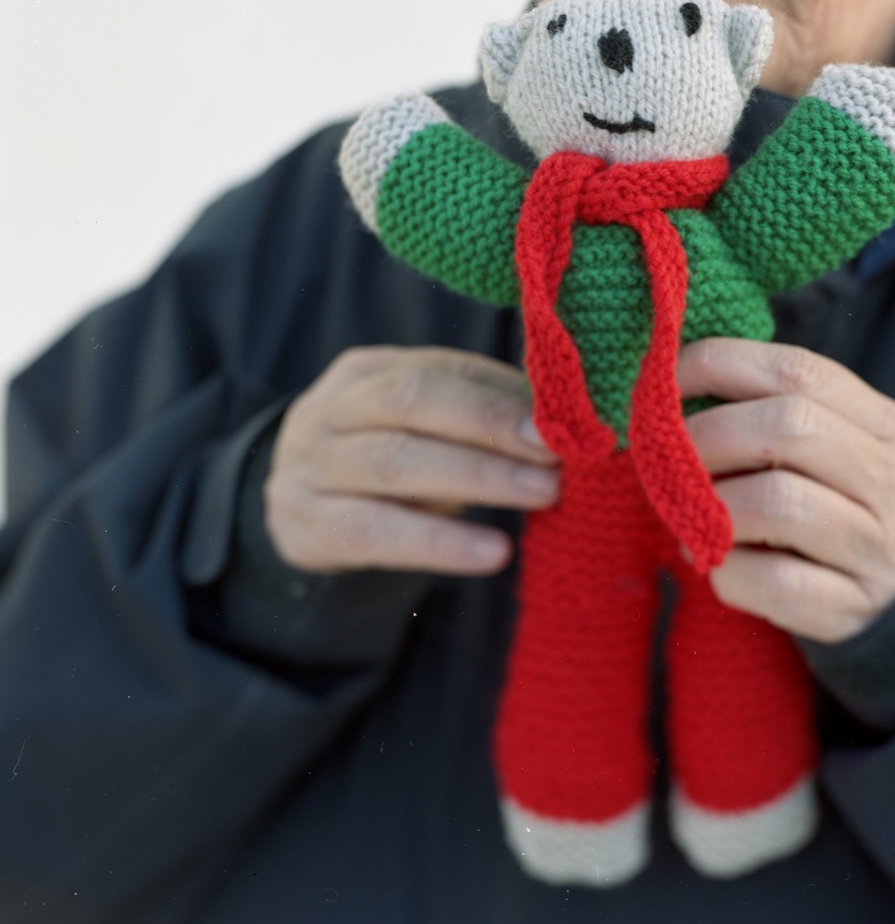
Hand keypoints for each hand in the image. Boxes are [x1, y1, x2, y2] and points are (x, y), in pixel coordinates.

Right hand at [265, 347, 559, 575]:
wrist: (299, 510)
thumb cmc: (388, 457)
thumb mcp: (424, 426)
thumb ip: (483, 408)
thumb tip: (567, 413)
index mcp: (368, 372)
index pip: (436, 371)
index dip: (497, 398)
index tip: (557, 424)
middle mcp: (330, 410)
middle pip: (411, 403)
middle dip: (490, 428)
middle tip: (555, 458)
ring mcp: (310, 467)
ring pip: (395, 464)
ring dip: (478, 479)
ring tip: (542, 495)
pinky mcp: (306, 527)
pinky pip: (377, 533)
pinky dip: (440, 544)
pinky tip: (493, 552)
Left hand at [677, 339, 894, 643]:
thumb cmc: (855, 504)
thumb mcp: (848, 446)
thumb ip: (784, 411)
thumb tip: (676, 388)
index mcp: (890, 427)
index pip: (800, 372)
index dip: (722, 364)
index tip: (668, 377)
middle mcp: (894, 483)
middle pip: (788, 428)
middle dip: (709, 433)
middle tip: (671, 451)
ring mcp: (877, 551)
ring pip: (777, 503)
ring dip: (712, 501)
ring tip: (689, 508)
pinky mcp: (849, 611)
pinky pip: (772, 581)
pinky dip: (726, 567)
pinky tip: (715, 558)